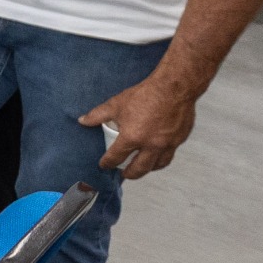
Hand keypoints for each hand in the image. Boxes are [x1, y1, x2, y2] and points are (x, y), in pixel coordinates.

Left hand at [81, 69, 200, 178]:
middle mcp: (151, 145)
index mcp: (132, 138)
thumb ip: (98, 115)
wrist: (174, 87)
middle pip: (139, 169)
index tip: (104, 165)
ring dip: (148, 169)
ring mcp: (167, 144)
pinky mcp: (180, 139)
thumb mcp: (116, 104)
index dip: (107, 163)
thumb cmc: (145, 95)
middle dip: (130, 174)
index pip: (116, 158)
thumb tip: (82, 121)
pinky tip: (158, 154)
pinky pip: (170, 154)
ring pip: (158, 165)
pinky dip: (162, 157)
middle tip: (124, 174)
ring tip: (142, 167)